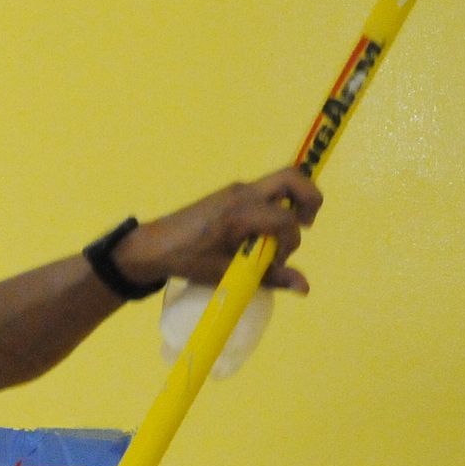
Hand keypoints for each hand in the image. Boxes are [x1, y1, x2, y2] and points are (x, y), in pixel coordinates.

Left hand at [118, 167, 322, 293]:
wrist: (154, 245)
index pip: (285, 220)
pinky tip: (263, 233)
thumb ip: (270, 278)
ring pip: (282, 181)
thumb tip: (306, 287)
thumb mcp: (228, 273)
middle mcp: (242, 193)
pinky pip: (266, 191)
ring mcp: (237, 189)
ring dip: (294, 203)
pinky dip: (277, 205)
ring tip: (282, 233)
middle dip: (310, 199)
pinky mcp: (233, 193)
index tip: (274, 262)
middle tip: (306, 225)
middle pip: (292, 178)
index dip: (289, 244)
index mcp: (239, 213)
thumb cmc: (188, 261)